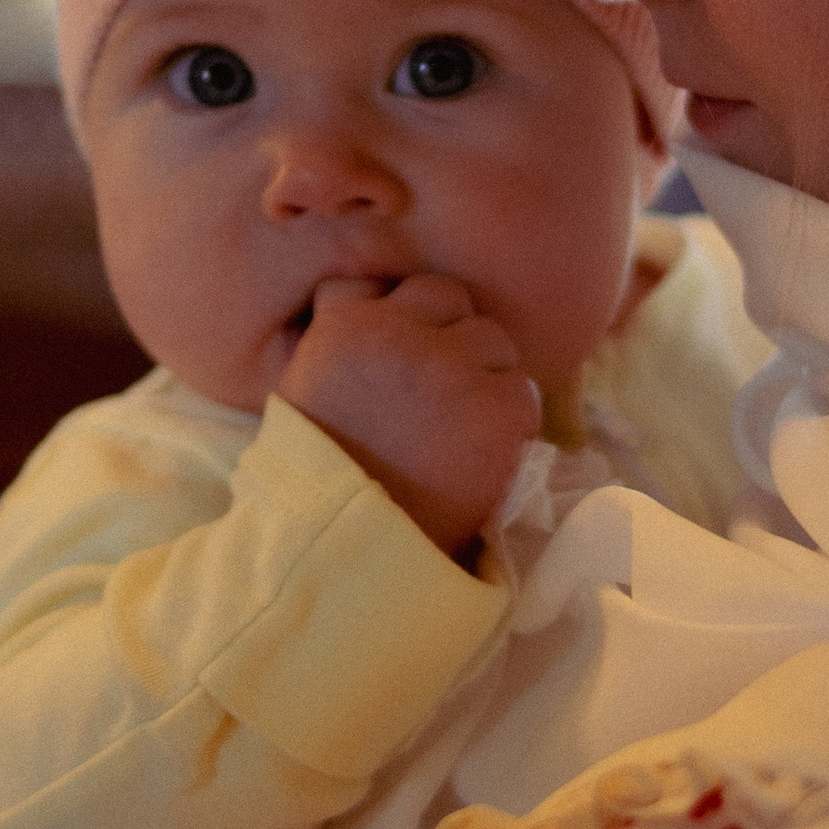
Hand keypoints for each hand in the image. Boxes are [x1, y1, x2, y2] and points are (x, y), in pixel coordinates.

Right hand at [275, 273, 539, 553]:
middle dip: (449, 335)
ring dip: (484, 375)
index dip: (403, 314)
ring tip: (462, 426)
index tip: (404, 348)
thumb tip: (374, 305)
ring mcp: (451, 366)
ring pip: (493, 340)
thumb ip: (338, 338)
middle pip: (448, 297)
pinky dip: (511, 420)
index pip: (387, 280)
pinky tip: (484, 451)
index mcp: (346, 324)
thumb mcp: (305, 389)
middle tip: (442, 389)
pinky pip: (523, 391)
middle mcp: (400, 332)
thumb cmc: (322, 479)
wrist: (350, 548)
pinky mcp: (496, 407)